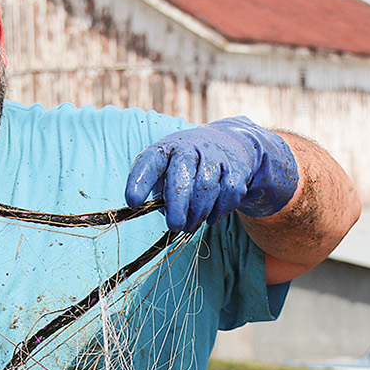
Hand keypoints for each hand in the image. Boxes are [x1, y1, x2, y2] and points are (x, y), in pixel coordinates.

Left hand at [124, 116, 298, 231]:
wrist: (228, 144)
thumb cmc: (187, 165)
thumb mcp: (167, 169)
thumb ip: (159, 192)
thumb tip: (161, 213)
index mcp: (167, 148)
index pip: (150, 162)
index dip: (140, 182)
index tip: (133, 203)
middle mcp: (191, 148)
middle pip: (183, 176)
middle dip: (177, 205)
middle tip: (174, 226)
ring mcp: (216, 157)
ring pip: (206, 189)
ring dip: (197, 213)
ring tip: (190, 225)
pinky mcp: (236, 169)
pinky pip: (228, 194)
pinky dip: (218, 211)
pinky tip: (210, 217)